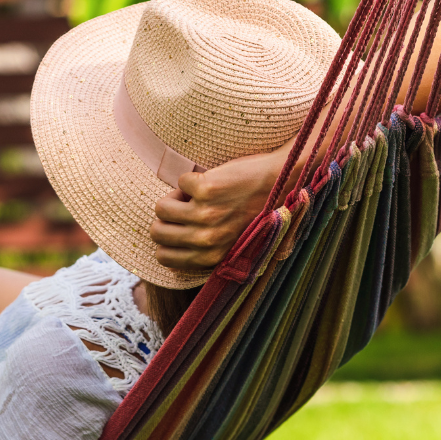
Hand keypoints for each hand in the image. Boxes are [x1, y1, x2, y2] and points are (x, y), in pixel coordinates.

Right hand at [150, 149, 283, 270]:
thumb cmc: (260, 214)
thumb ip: (206, 254)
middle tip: (185, 208)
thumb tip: (168, 260)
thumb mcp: (234, 245)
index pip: (164, 258)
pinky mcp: (207, 189)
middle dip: (166, 218)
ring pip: (162, 208)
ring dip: (176, 197)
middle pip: (157, 233)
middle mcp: (208, 240)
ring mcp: (206, 214)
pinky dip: (193, 179)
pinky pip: (181, 182)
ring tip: (197, 194)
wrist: (283, 182)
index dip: (168, 239)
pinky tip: (212, 181)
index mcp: (212, 258)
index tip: (181, 227)